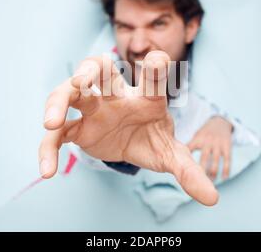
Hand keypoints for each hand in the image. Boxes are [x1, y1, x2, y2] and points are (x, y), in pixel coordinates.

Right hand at [38, 51, 217, 205]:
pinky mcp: (78, 129)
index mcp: (147, 97)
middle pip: (100, 70)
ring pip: (70, 93)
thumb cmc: (152, 138)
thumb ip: (188, 171)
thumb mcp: (170, 155)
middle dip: (90, 70)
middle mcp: (117, 96)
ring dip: (58, 102)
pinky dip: (48, 149)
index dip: (156, 68)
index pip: (152, 77)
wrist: (132, 144)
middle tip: (81, 81)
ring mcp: (94, 109)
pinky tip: (47, 171)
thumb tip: (213, 199)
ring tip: (50, 123)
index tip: (158, 61)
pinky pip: (58, 134)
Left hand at [188, 116, 232, 179]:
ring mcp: (218, 145)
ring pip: (215, 161)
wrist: (220, 121)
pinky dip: (226, 170)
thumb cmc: (204, 133)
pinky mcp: (227, 147)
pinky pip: (227, 160)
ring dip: (212, 172)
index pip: (189, 151)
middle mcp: (207, 142)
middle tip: (197, 183)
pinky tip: (224, 178)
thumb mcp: (195, 137)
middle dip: (201, 170)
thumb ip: (188, 148)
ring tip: (209, 182)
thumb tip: (177, 161)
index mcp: (197, 139)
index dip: (185, 161)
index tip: (182, 173)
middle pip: (203, 158)